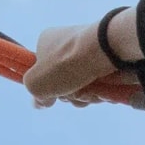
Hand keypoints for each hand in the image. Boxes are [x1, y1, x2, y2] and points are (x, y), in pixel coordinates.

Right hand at [23, 11, 144, 109]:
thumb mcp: (36, 82)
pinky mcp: (109, 59)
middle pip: (65, 81)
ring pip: (84, 85)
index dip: (48, 86)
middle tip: (75, 92)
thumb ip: (35, 92)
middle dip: (70, 94)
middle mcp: (68, 44)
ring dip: (87, 95)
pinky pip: (102, 82)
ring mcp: (90, 51)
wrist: (106, 51)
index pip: (43, 70)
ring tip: (91, 91)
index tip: (53, 94)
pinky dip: (102, 90)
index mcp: (48, 42)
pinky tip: (104, 90)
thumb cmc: (65, 64)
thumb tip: (42, 102)